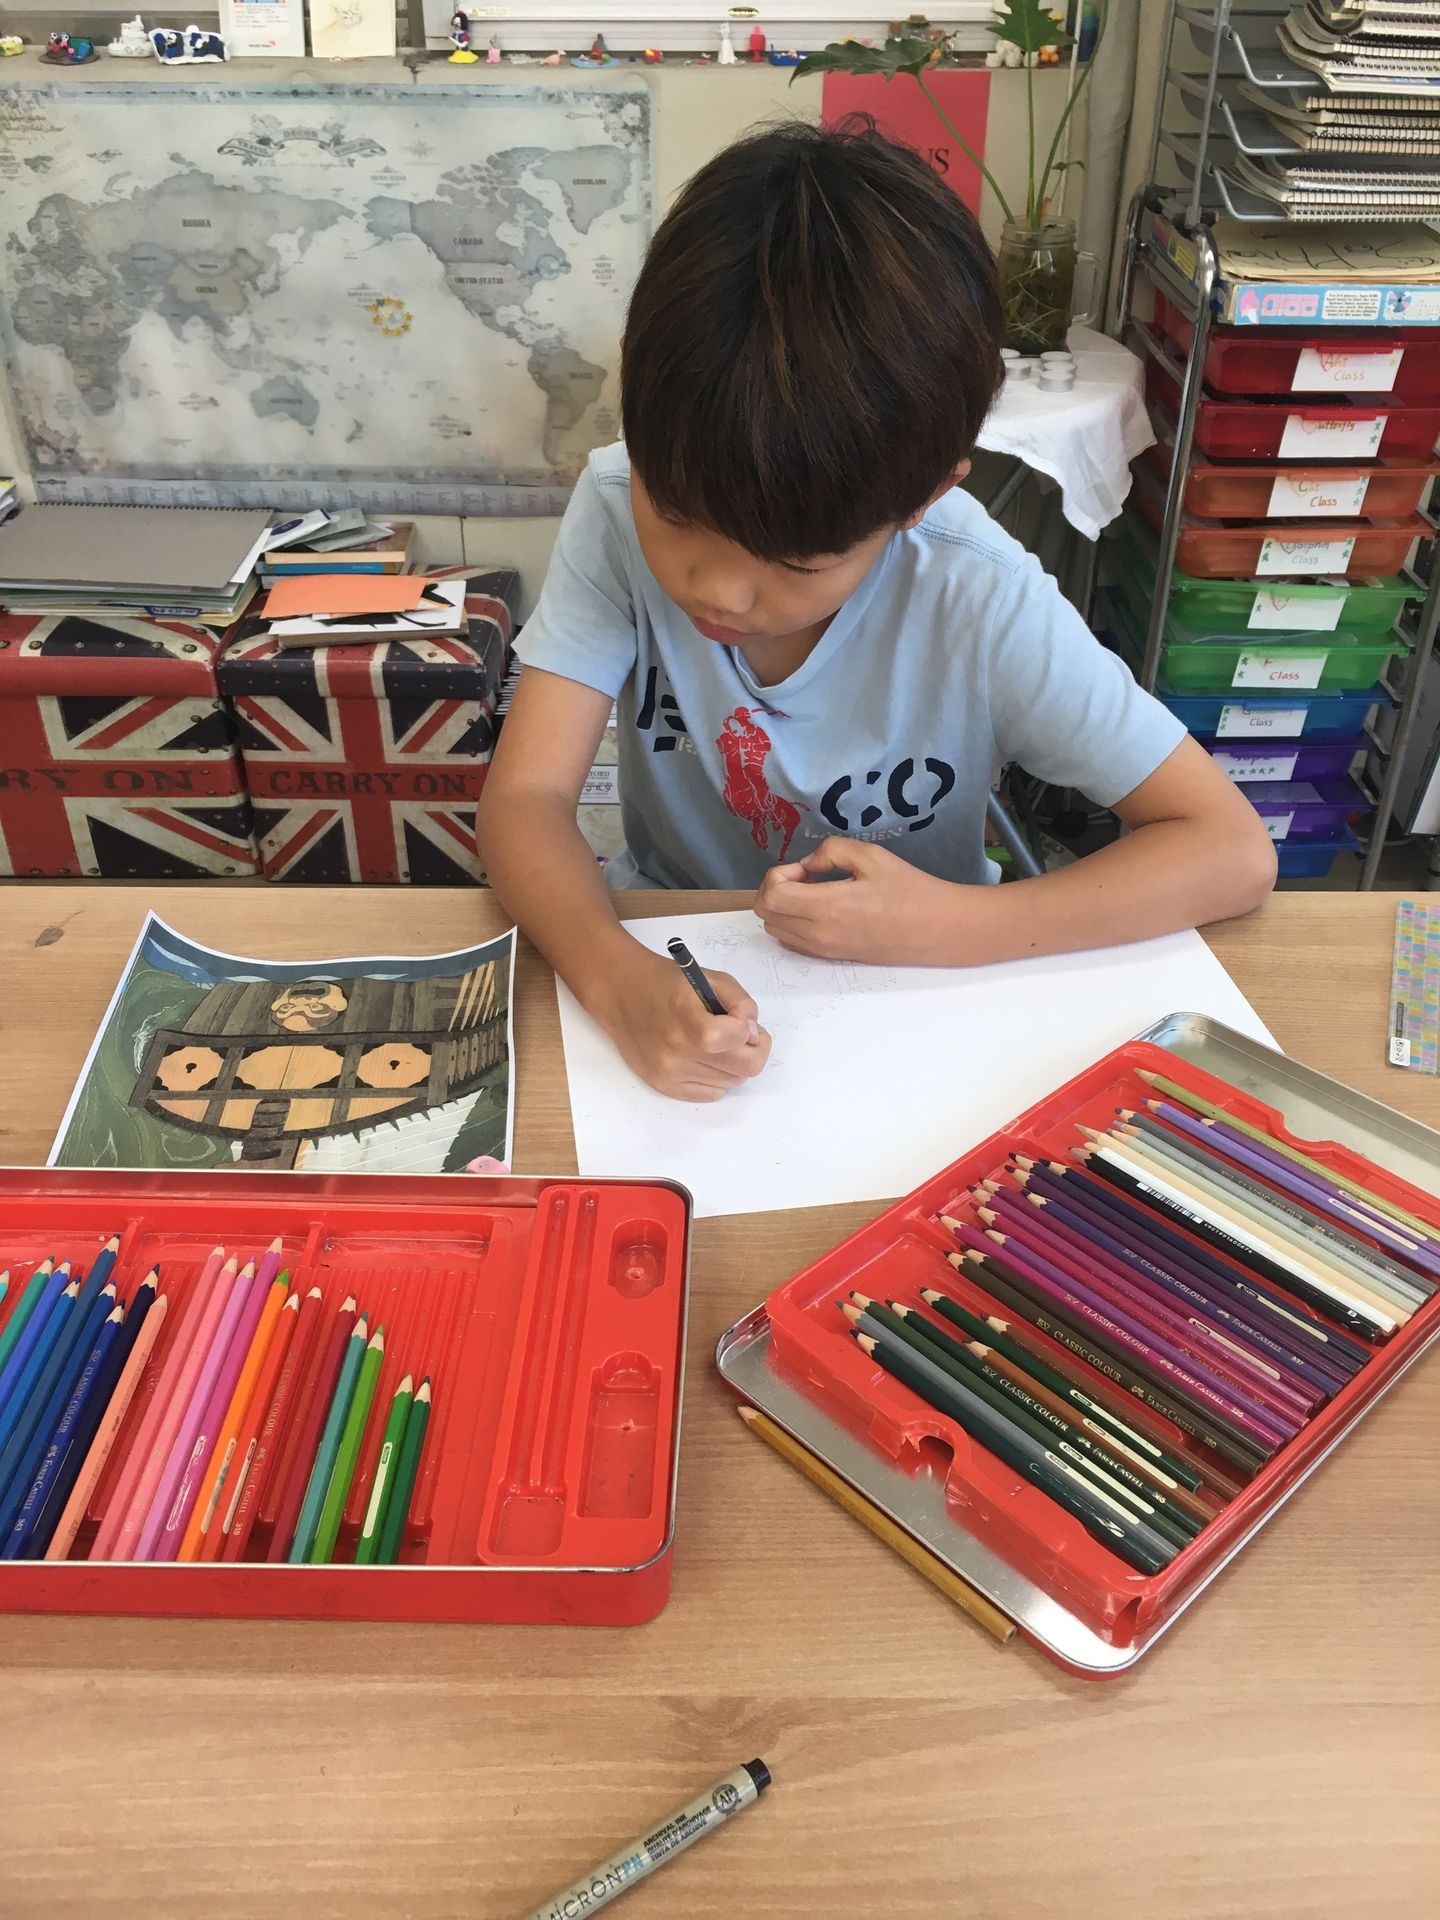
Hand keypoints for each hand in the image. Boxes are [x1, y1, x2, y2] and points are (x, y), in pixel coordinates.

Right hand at [600, 948, 771, 1101]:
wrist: (623, 995)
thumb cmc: (668, 984)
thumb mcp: (712, 979)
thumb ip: (742, 1004)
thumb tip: (752, 1035)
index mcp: (686, 1017)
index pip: (735, 1037)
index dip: (747, 1027)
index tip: (739, 1019)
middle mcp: (676, 1051)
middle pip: (743, 1069)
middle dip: (752, 1050)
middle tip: (743, 1036)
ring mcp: (669, 1072)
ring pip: (731, 1082)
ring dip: (733, 1063)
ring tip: (718, 1043)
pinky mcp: (664, 1086)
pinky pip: (712, 1093)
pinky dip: (716, 1077)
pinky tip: (704, 1057)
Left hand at [755, 838, 966, 963]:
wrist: (936, 930)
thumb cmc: (908, 890)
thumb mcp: (871, 856)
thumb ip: (831, 852)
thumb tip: (807, 864)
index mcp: (828, 907)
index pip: (771, 895)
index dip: (778, 874)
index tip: (806, 869)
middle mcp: (819, 933)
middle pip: (766, 914)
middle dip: (775, 888)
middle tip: (805, 878)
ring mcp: (824, 950)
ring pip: (775, 929)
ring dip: (783, 906)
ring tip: (813, 893)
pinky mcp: (832, 957)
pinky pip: (793, 942)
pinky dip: (792, 922)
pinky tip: (820, 909)